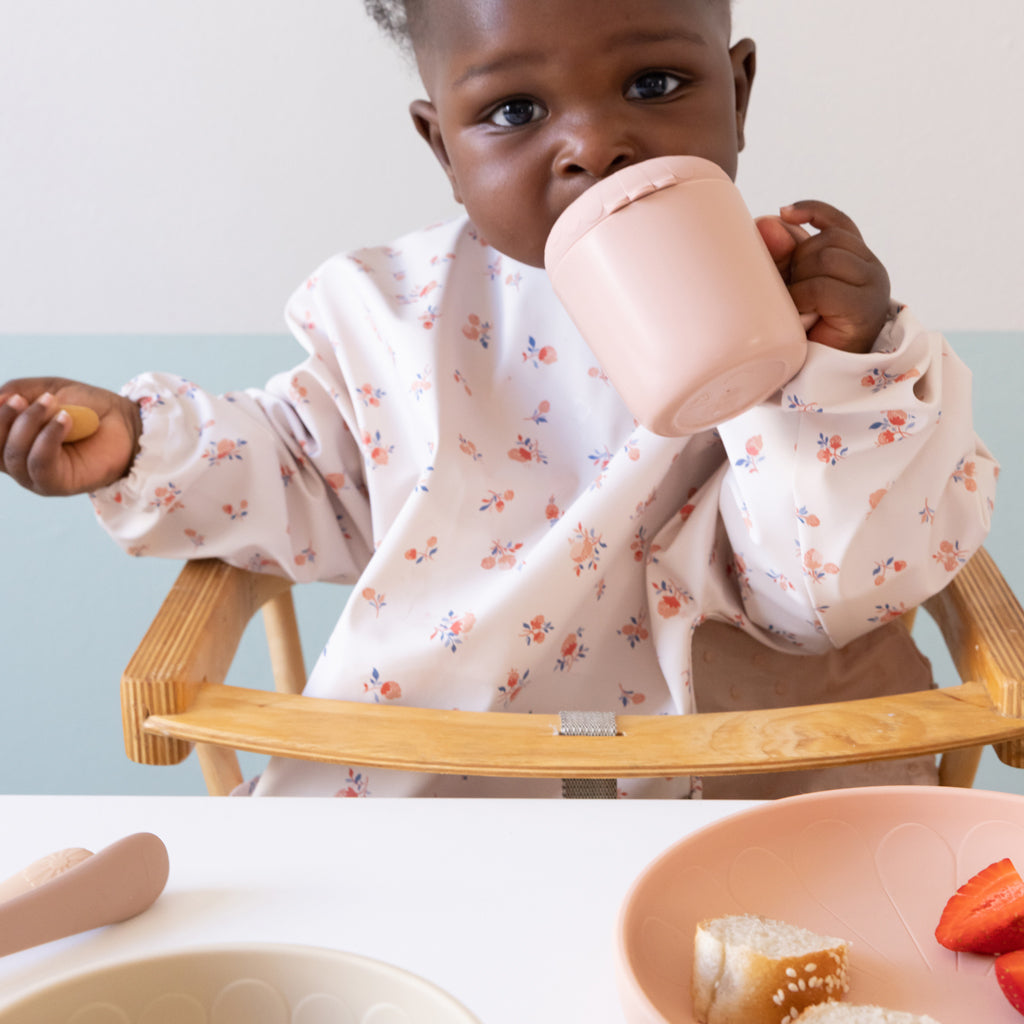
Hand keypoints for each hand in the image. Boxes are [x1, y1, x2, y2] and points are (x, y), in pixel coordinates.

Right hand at [0, 377, 141, 495]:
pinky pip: (40, 464)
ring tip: (51, 404)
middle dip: (3, 419)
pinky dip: (48, 438)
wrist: (126, 422)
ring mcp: (36, 477)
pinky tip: (65, 419)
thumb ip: (17, 391)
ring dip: (28, 424)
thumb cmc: (87, 406)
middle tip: (22, 398)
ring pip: (14, 456)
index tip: (10, 396)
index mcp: (12, 441)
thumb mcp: (47, 389)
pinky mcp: (57, 485)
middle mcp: (19, 463)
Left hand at [756, 200, 890, 353]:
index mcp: (855, 259)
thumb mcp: (791, 287)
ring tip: (796, 308)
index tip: (784, 213)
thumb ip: (782, 255)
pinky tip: (799, 316)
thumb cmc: (807, 332)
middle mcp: (870, 268)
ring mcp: (872, 286)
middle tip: (789, 294)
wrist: (822, 377)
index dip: (813, 212)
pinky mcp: (865, 307)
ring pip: (825, 257)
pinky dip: (802, 298)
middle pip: (826, 240)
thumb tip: (767, 221)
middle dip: (798, 262)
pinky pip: (822, 286)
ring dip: (799, 281)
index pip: (838, 223)